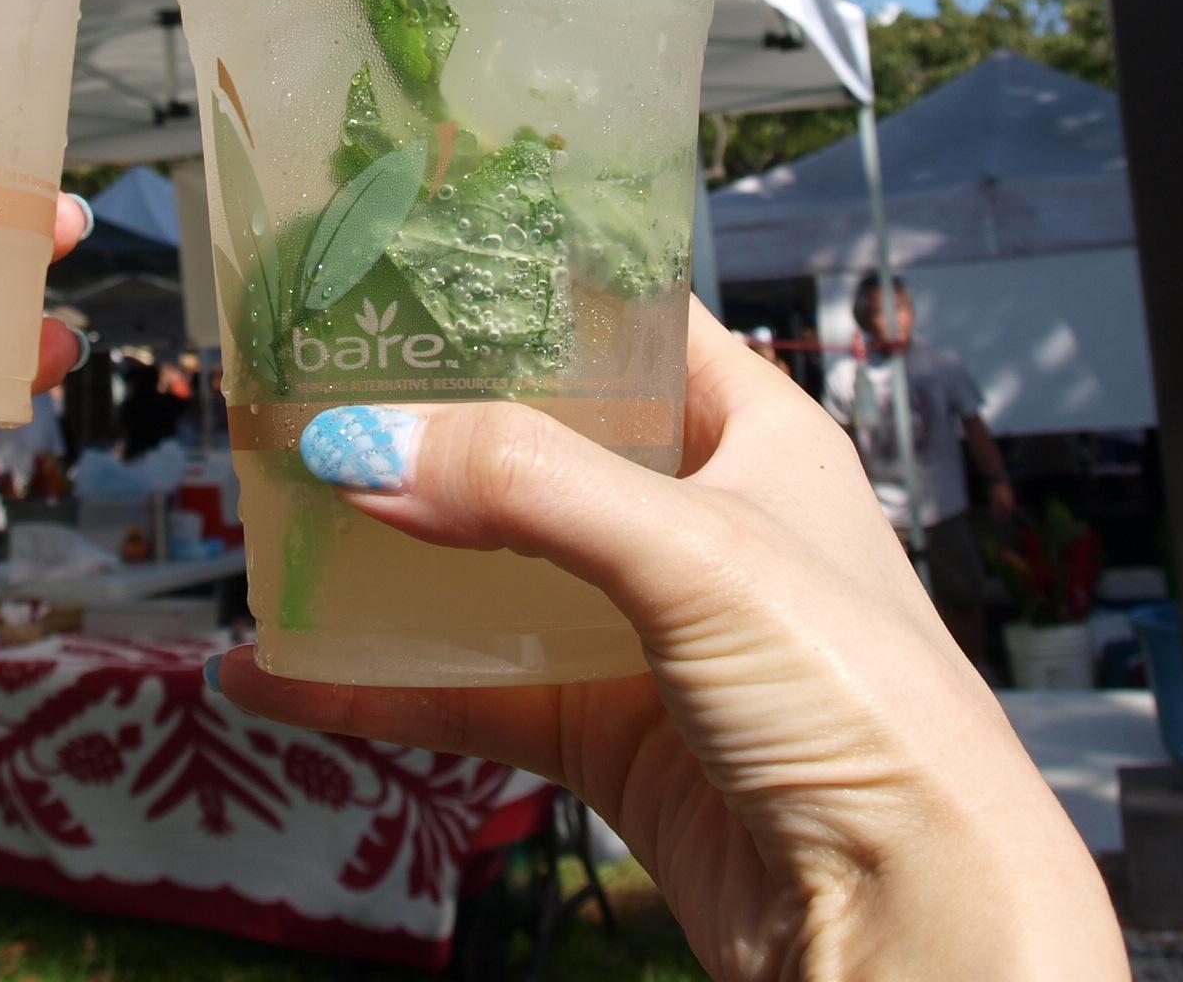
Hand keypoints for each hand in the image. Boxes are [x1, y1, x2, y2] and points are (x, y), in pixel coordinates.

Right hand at [215, 304, 1124, 981]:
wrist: (910, 920)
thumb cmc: (866, 703)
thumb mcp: (695, 554)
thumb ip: (525, 487)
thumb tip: (359, 444)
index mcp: (754, 434)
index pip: (628, 324)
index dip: (526, 289)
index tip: (405, 266)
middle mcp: (700, 521)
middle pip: (538, 444)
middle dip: (426, 426)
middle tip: (304, 391)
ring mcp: (649, 632)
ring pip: (491, 572)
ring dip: (387, 558)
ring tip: (272, 525)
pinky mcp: (611, 736)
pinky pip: (473, 692)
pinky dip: (380, 685)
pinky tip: (283, 677)